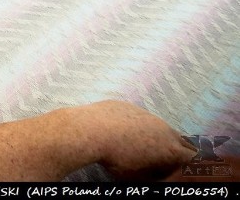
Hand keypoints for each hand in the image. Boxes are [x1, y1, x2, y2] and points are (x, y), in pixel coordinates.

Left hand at [83, 101, 197, 179]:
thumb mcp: (139, 178)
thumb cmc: (117, 159)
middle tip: (169, 160)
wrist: (92, 129)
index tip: (182, 171)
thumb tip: (161, 177)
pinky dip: (139, 125)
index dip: (189, 166)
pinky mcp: (130, 106)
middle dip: (178, 150)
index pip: (192, 157)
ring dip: (159, 136)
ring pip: (161, 126)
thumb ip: (156, 178)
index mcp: (170, 148)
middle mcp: (164, 128)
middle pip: (181, 140)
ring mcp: (147, 114)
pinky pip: (141, 117)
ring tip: (146, 146)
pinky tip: (125, 132)